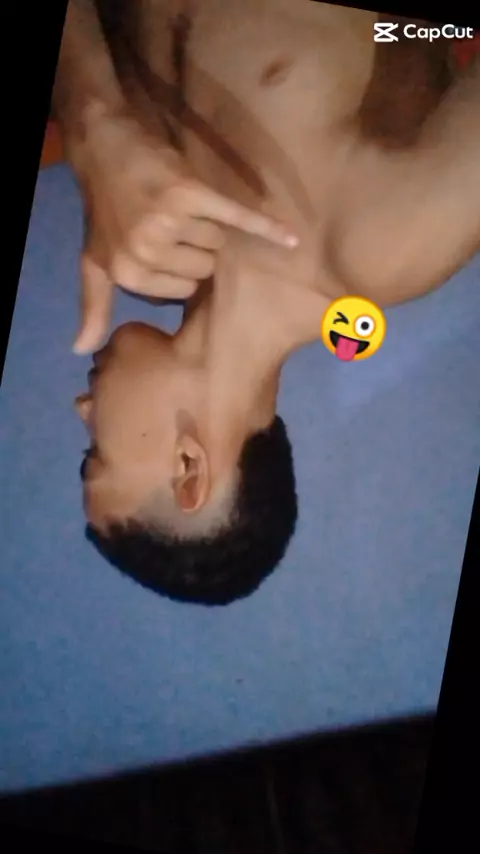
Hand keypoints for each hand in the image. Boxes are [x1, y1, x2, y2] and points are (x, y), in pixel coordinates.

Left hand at [71, 114, 297, 353]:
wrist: (106, 148)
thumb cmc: (104, 212)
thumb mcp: (93, 262)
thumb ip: (95, 306)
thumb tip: (81, 350)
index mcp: (130, 275)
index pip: (186, 289)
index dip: (183, 268)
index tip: (167, 248)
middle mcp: (147, 251)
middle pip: (205, 266)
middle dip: (198, 248)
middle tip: (175, 224)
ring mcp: (168, 221)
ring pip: (217, 242)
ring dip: (211, 226)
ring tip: (186, 209)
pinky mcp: (189, 193)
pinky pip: (235, 218)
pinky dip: (264, 227)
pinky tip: (290, 238)